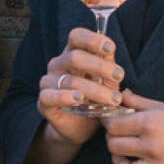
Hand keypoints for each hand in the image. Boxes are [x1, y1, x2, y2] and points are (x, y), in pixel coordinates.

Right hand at [36, 27, 125, 145]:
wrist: (82, 126)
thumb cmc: (96, 97)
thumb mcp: (106, 80)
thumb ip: (108, 64)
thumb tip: (110, 49)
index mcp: (72, 53)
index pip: (76, 36)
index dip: (92, 39)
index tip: (110, 48)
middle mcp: (58, 64)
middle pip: (74, 57)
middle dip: (99, 66)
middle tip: (119, 76)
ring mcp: (49, 82)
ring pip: (69, 80)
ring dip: (95, 89)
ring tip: (113, 99)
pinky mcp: (44, 102)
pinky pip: (50, 96)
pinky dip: (66, 97)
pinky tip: (80, 99)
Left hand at [102, 91, 163, 163]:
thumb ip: (143, 103)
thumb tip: (121, 95)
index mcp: (153, 122)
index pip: (113, 125)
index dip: (110, 123)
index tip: (114, 123)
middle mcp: (154, 145)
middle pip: (114, 146)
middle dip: (114, 141)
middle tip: (121, 139)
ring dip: (121, 163)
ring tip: (128, 158)